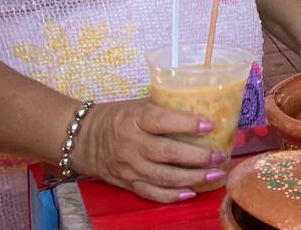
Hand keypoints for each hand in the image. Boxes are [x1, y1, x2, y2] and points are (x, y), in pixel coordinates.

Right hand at [71, 99, 224, 202]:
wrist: (81, 139)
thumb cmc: (116, 117)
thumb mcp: (137, 105)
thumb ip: (163, 108)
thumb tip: (202, 108)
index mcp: (134, 119)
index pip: (162, 121)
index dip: (187, 124)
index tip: (210, 125)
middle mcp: (131, 144)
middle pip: (168, 153)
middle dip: (197, 157)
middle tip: (219, 156)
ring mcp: (129, 167)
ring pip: (164, 176)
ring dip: (192, 178)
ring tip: (214, 175)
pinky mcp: (127, 183)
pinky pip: (152, 193)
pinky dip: (173, 195)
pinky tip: (191, 193)